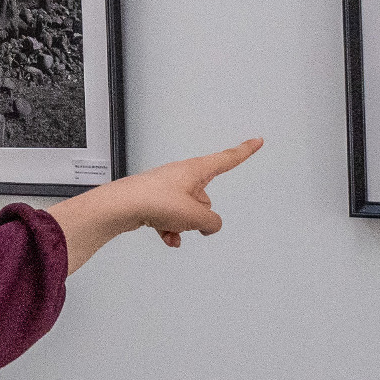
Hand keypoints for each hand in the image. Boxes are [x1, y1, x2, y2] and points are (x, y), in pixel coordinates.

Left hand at [47, 138, 263, 272]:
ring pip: (187, 212)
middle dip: (200, 214)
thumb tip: (209, 225)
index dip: (245, 151)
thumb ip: (212, 222)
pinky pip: (171, 219)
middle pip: (205, 198)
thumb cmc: (156, 201)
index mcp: (196, 170)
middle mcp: (182, 175)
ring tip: (171, 227)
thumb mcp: (196, 215)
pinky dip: (170, 230)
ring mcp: (166, 188)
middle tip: (185, 219)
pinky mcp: (153, 201)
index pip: (228, 159)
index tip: (257, 141)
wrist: (121, 207)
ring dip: (183, 225)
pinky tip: (166, 238)